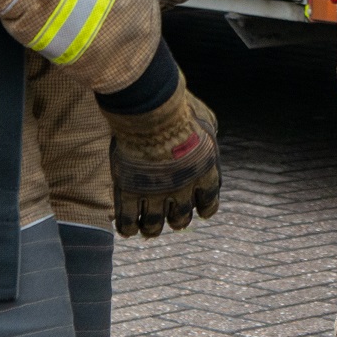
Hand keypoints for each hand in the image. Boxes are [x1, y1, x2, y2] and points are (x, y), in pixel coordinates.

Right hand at [102, 77, 220, 235]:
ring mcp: (154, 192)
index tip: (197, 209)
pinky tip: (127, 228)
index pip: (208, 203)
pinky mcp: (129, 191)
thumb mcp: (205, 119)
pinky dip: (127, 227)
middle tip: (170, 218)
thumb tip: (209, 133)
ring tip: (147, 229)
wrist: (151, 110)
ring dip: (150, 229)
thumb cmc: (180, 108)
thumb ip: (208, 133)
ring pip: (153, 225)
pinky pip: (127, 220)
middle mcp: (183, 188)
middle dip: (176, 220)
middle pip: (180, 218)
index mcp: (205, 172)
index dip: (202, 208)